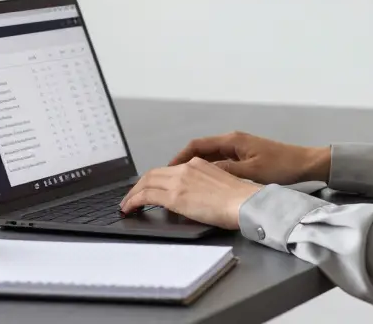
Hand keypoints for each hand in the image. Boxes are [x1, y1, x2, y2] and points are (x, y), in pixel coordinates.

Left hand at [118, 158, 261, 228]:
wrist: (245, 202)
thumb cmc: (240, 200)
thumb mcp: (219, 185)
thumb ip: (203, 187)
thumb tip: (193, 198)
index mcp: (198, 164)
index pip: (168, 169)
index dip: (153, 179)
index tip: (147, 188)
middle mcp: (186, 168)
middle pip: (153, 173)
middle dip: (139, 186)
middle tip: (131, 197)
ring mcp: (179, 181)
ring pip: (146, 182)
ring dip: (133, 194)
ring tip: (126, 205)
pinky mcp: (175, 196)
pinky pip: (146, 195)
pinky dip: (134, 201)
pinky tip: (129, 208)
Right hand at [169, 131, 328, 184]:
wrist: (304, 163)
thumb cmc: (281, 166)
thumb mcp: (251, 172)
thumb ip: (226, 171)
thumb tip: (201, 173)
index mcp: (232, 140)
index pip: (197, 145)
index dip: (180, 156)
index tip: (167, 169)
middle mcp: (232, 141)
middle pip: (200, 150)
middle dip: (183, 162)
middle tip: (169, 178)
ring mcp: (238, 148)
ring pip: (209, 157)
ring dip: (195, 167)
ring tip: (182, 182)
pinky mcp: (244, 157)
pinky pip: (220, 162)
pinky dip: (209, 170)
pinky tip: (204, 183)